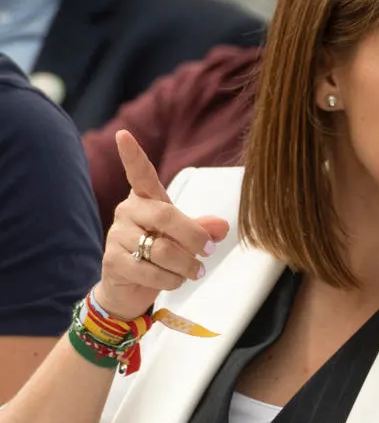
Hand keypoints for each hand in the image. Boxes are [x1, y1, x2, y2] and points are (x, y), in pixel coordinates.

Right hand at [98, 131, 228, 319]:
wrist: (130, 287)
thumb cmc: (160, 254)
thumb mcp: (184, 238)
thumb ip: (202, 229)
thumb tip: (222, 226)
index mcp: (146, 199)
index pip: (139, 174)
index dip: (132, 155)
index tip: (124, 135)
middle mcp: (127, 211)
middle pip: (167, 217)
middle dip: (194, 239)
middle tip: (208, 253)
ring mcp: (117, 235)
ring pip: (162, 250)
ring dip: (186, 266)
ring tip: (192, 272)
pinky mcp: (112, 261)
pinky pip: (151, 272)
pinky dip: (171, 281)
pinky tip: (171, 280)